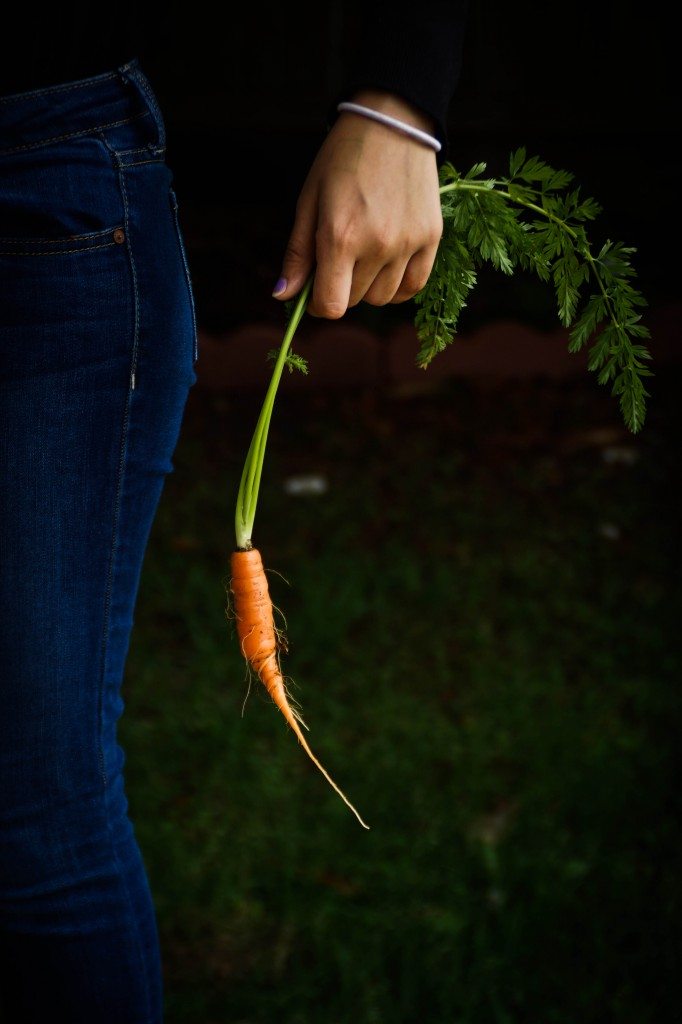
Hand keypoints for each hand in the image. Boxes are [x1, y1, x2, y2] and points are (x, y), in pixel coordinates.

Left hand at [272, 89, 443, 317]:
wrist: (392, 121)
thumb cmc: (343, 159)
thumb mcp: (310, 201)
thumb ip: (297, 254)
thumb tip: (283, 296)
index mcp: (340, 236)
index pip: (331, 305)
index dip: (318, 305)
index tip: (316, 291)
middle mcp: (377, 245)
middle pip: (355, 301)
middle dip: (341, 287)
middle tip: (340, 257)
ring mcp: (408, 243)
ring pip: (383, 298)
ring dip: (369, 286)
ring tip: (365, 254)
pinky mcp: (431, 238)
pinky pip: (412, 286)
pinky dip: (398, 285)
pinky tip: (387, 266)